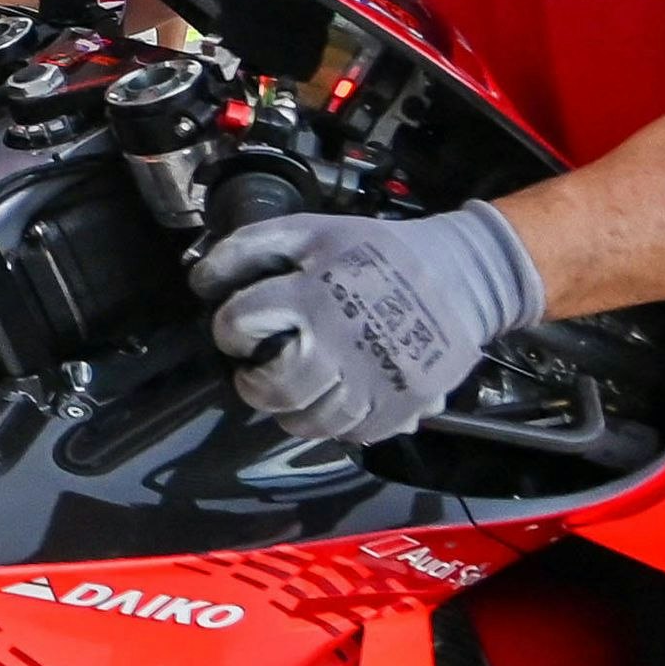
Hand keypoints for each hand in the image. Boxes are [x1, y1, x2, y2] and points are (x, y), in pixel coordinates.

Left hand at [188, 202, 545, 445]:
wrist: (463, 276)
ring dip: (290, 408)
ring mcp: (374, 383)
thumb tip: (202, 279)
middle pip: (273, 388)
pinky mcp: (402, 408)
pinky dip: (334, 422)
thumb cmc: (380, 252)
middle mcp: (341, 345)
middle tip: (257, 369)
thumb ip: (251, 248)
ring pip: (310, 421)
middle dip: (254, 382)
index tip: (239, 327)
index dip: (229, 327)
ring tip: (295, 385)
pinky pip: (351, 435)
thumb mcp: (313, 230)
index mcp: (314, 296)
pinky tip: (333, 397)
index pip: (241, 324)